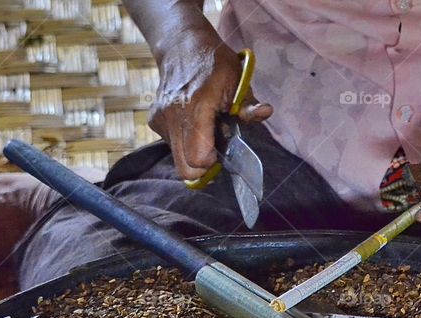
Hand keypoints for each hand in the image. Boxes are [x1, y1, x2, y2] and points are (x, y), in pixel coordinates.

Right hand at [149, 28, 272, 180]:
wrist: (180, 45)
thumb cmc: (214, 63)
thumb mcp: (238, 79)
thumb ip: (248, 104)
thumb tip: (265, 112)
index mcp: (197, 106)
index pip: (198, 158)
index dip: (212, 163)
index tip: (222, 152)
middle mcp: (174, 116)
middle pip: (184, 167)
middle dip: (202, 166)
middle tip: (214, 150)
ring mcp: (161, 118)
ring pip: (177, 158)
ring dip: (193, 152)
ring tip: (205, 131)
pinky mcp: (155, 120)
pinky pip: (171, 144)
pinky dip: (184, 141)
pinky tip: (192, 123)